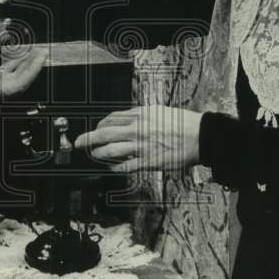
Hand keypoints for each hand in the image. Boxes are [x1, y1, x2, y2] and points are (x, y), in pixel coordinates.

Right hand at [0, 48, 46, 109]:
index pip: (16, 85)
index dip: (30, 71)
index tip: (39, 56)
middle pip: (18, 82)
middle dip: (31, 67)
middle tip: (40, 51)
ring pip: (12, 78)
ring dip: (23, 65)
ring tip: (32, 51)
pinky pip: (2, 76)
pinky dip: (11, 66)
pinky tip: (15, 57)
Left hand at [73, 105, 202, 173]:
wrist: (200, 136)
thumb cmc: (183, 123)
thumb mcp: (159, 111)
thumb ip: (142, 115)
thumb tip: (128, 119)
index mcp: (141, 115)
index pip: (111, 118)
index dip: (99, 124)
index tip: (95, 129)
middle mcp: (138, 129)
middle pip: (105, 133)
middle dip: (88, 138)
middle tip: (78, 142)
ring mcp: (142, 146)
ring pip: (111, 150)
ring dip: (98, 154)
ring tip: (93, 155)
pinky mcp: (148, 161)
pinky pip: (126, 166)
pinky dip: (115, 167)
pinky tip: (111, 167)